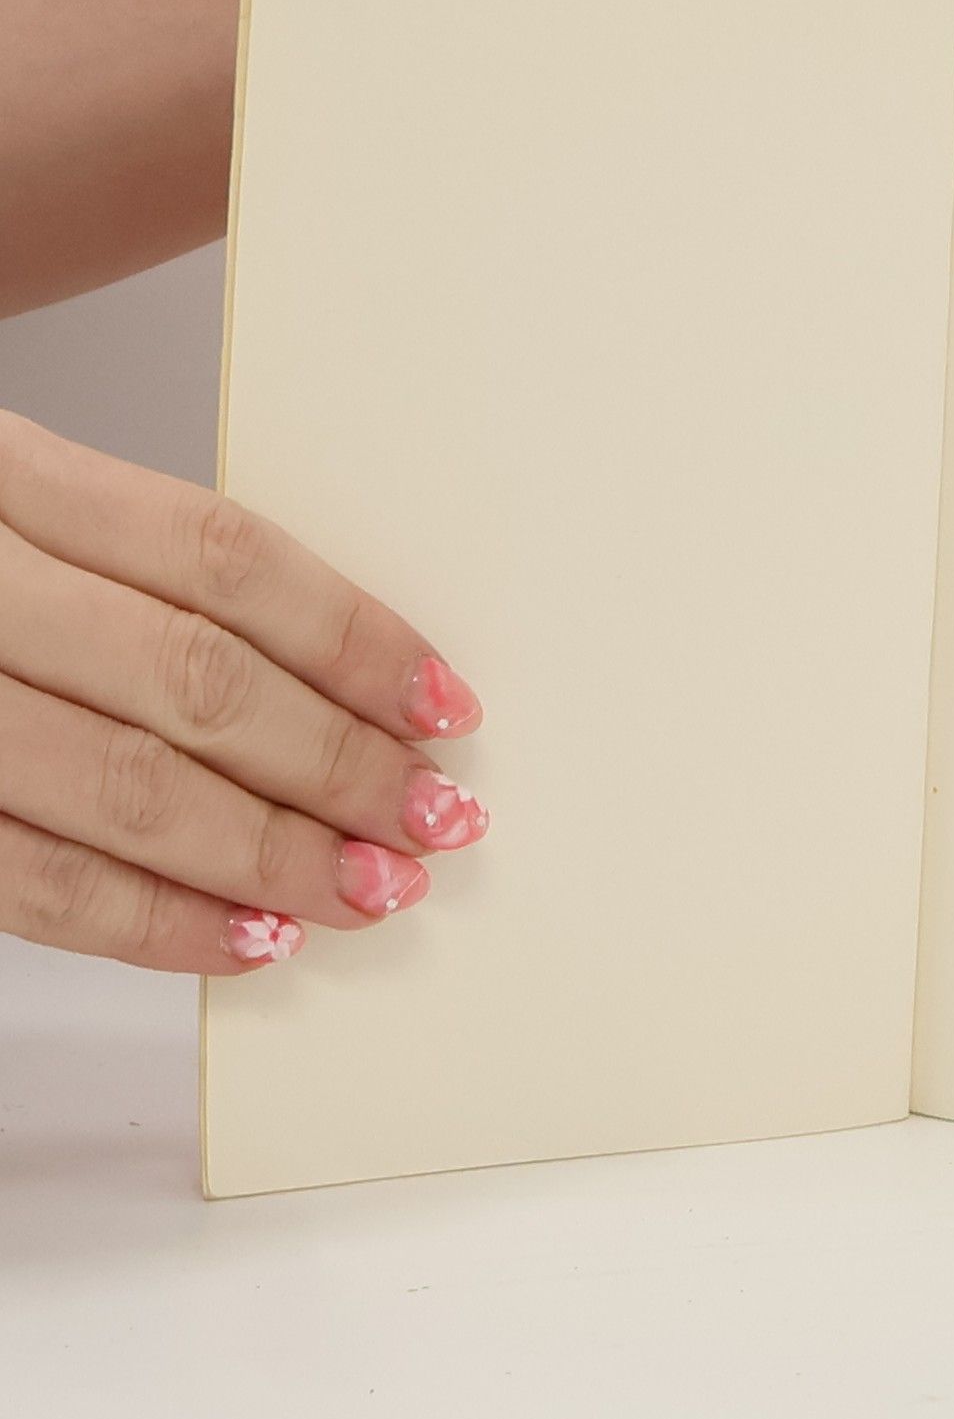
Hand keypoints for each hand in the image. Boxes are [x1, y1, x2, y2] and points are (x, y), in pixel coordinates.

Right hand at [0, 413, 488, 973]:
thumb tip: (342, 680)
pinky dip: (156, 923)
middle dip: (337, 764)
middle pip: (194, 680)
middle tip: (436, 817)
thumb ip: (141, 573)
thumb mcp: (16, 508)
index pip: (223, 557)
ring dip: (272, 854)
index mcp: (6, 477)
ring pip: (125, 789)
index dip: (352, 637)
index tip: (446, 704)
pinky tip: (251, 941)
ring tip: (374, 889)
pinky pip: (33, 884)